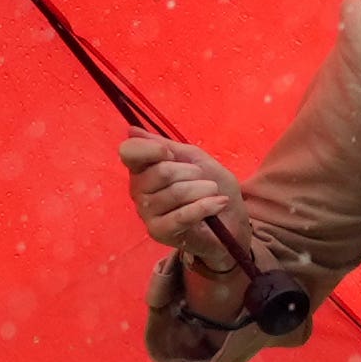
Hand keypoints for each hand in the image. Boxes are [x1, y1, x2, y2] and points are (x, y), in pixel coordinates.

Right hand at [115, 133, 248, 268]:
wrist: (231, 221)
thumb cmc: (210, 187)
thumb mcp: (194, 158)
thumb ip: (165, 145)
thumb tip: (131, 130)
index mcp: (142, 168)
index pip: (130, 152)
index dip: (151, 149)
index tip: (171, 153)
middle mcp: (138, 190)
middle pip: (161, 171)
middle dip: (192, 172)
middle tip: (203, 180)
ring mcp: (146, 213)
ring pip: (176, 192)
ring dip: (203, 190)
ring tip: (212, 193)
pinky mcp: (159, 232)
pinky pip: (182, 215)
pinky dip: (206, 206)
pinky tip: (219, 203)